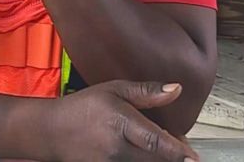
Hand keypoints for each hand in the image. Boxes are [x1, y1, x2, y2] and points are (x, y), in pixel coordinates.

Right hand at [40, 80, 199, 161]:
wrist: (51, 132)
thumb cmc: (83, 107)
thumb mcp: (114, 90)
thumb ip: (146, 92)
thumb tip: (175, 89)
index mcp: (121, 124)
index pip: (154, 141)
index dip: (176, 152)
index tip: (192, 158)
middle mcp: (117, 149)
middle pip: (155, 160)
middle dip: (174, 157)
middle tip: (183, 150)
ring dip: (160, 160)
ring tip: (165, 150)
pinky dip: (145, 161)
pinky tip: (146, 154)